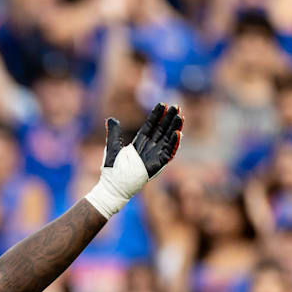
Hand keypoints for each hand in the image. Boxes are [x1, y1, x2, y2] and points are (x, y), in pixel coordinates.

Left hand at [86, 103, 183, 217]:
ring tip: (180, 116)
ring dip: (174, 128)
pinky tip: (178, 133)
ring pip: (167, 139)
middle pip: (161, 130)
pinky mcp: (156, 166)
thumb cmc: (111, 170)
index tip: (163, 104)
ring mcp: (153, 157)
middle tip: (177, 106)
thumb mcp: (112, 147)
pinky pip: (168, 153)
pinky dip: (173, 144)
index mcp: (139, 143)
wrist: (112, 187)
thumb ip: (114, 133)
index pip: (150, 126)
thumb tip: (111, 119)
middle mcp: (148, 148)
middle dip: (169, 118)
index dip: (156, 115)